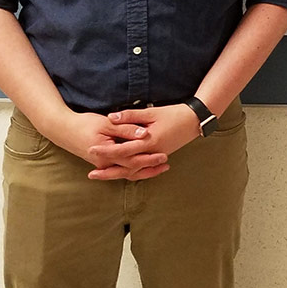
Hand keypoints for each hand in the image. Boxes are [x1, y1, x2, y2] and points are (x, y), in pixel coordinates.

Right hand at [41, 110, 167, 179]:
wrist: (63, 130)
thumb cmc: (84, 124)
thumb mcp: (107, 123)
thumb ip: (126, 128)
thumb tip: (145, 133)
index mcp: (106, 153)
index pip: (132, 159)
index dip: (149, 158)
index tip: (164, 154)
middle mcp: (105, 163)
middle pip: (132, 169)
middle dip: (150, 167)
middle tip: (167, 162)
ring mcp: (103, 164)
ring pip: (127, 172)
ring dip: (144, 170)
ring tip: (161, 167)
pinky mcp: (103, 163)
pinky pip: (122, 169)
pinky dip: (135, 168)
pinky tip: (146, 165)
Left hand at [86, 104, 200, 180]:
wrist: (194, 120)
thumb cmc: (174, 114)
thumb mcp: (151, 112)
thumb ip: (130, 116)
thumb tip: (110, 117)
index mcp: (149, 142)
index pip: (123, 150)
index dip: (106, 150)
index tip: (91, 149)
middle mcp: (152, 153)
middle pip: (127, 167)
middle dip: (109, 171)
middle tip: (92, 174)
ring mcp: (157, 156)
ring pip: (135, 170)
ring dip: (119, 174)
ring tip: (104, 175)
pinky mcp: (160, 156)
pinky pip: (143, 168)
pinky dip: (132, 172)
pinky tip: (123, 172)